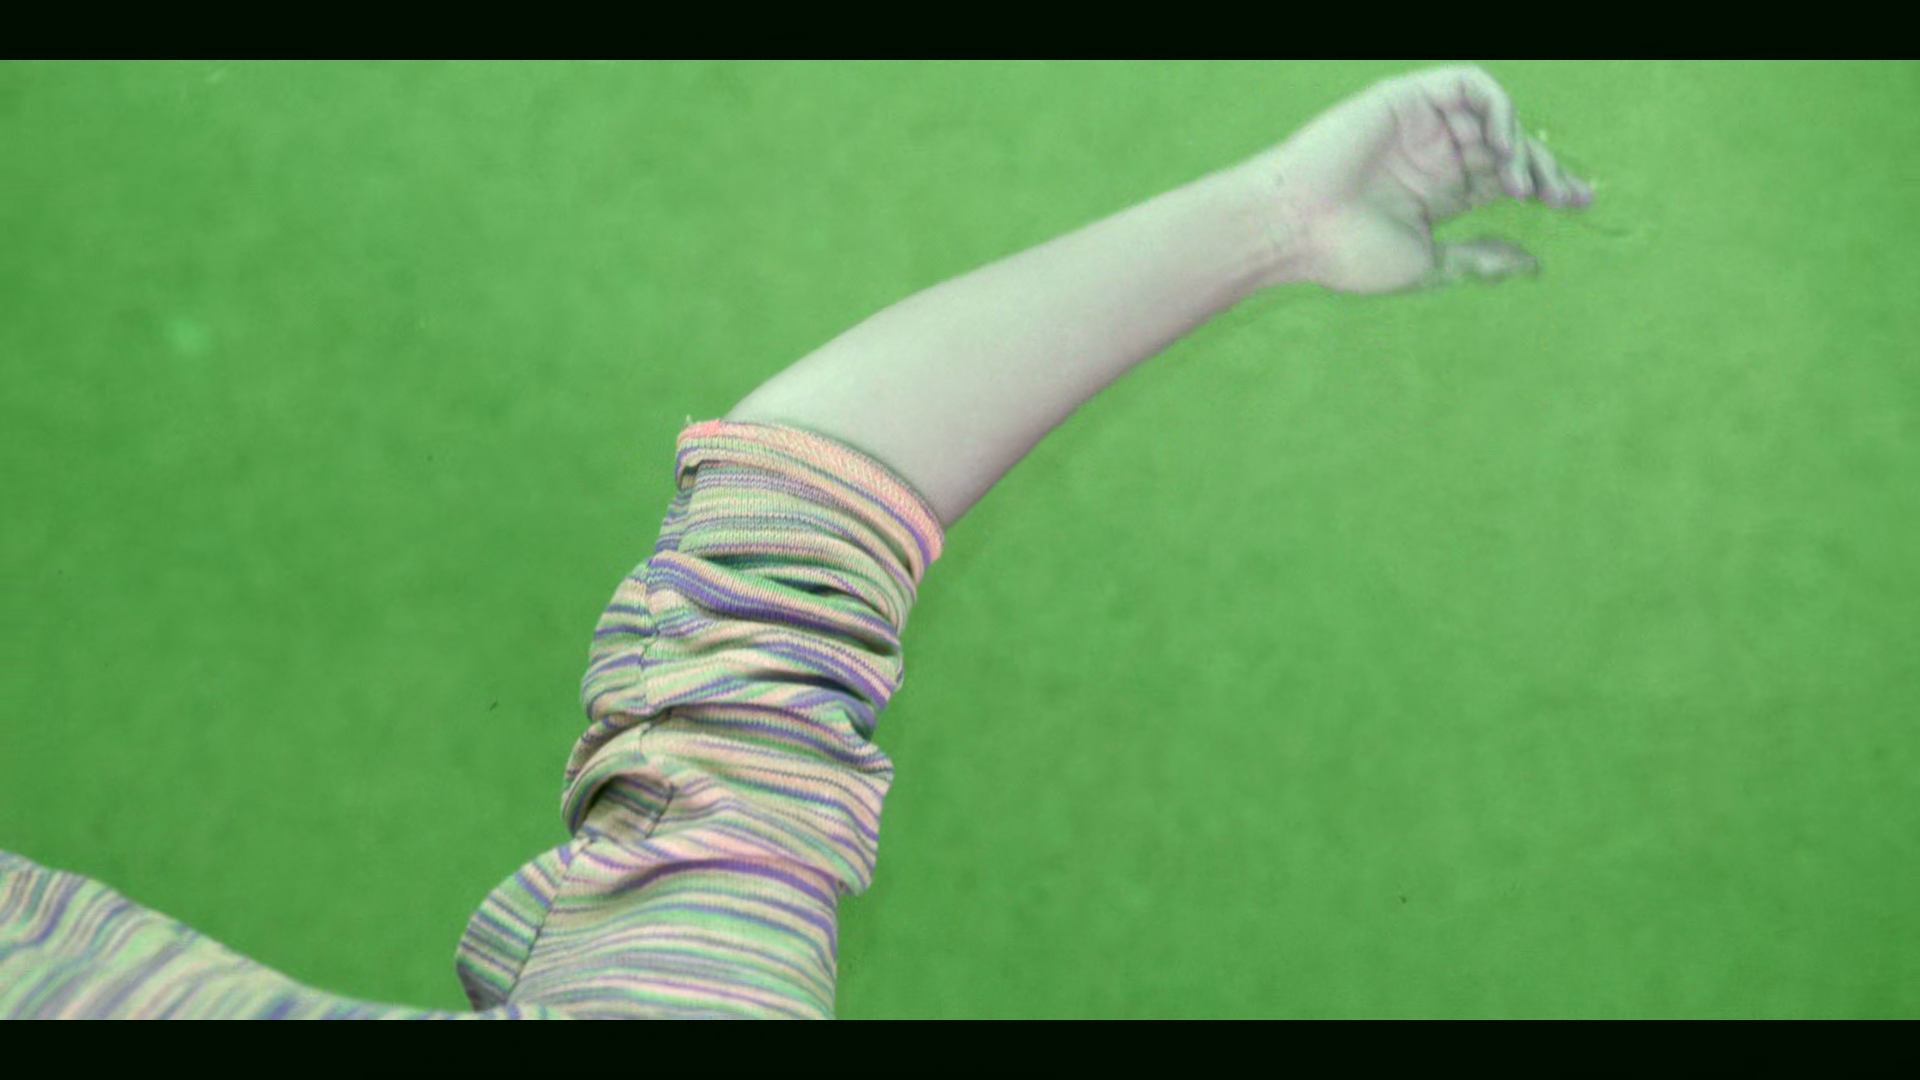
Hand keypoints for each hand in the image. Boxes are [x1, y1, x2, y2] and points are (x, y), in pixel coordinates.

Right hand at [1249, 66, 1594, 294]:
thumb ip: (1480, 259)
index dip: (1548, 185)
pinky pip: (1469, 85)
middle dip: (1545, 167)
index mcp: (1441, 192)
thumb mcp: (1429, 265)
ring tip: (1521, 181)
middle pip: (1510, 147)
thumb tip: (1534, 264)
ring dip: (1520, 143)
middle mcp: (1437, 154)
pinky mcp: (1409, 98)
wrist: (1296, 226)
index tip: (1580, 203)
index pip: (1507, 178)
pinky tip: (1499, 145)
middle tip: (1562, 197)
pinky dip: (1496, 107)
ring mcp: (1424, 124)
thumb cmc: (1349, 253)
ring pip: (1496, 115)